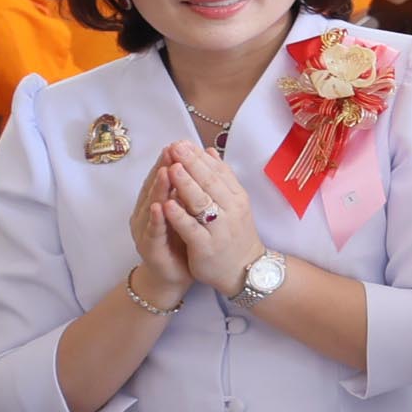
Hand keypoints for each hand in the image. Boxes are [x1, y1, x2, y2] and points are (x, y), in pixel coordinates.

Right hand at [127, 155, 195, 288]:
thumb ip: (188, 190)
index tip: (178, 143)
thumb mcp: (188, 212)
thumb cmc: (181, 240)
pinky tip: (159, 207)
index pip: (163, 178)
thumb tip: (198, 162)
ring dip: (159, 188)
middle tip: (171, 149)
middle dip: (163, 167)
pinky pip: (154, 231)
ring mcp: (146, 230)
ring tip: (166, 171)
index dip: (170, 161)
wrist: (173, 275)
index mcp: (158, 203)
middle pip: (155, 187)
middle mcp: (148, 214)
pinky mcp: (150, 248)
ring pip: (152, 205)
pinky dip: (157, 219)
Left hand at [159, 142, 266, 295]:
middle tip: (176, 147)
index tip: (183, 142)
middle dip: (191, 164)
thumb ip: (221, 179)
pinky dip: (180, 216)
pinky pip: (192, 229)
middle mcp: (231, 210)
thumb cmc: (235, 234)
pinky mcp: (207, 247)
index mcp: (237, 197)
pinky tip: (168, 204)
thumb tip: (209, 151)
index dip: (200, 157)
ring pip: (201, 203)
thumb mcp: (233, 204)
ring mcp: (220, 229)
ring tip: (172, 168)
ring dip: (186, 184)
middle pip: (210, 183)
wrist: (243, 270)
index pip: (219, 172)